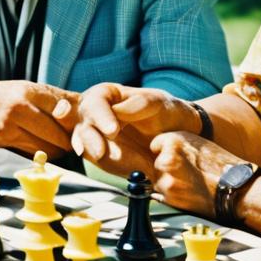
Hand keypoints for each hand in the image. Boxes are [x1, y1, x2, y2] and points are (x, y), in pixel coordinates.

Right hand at [0, 79, 78, 159]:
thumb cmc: (7, 95)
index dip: (72, 123)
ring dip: (56, 151)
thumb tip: (82, 105)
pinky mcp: (2, 141)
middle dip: (67, 141)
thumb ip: (54, 98)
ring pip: (45, 148)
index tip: (79, 128)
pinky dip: (41, 155)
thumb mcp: (29, 88)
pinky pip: (30, 153)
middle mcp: (19, 108)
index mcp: (28, 91)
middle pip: (55, 134)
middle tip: (73, 143)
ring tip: (59, 147)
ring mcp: (9, 126)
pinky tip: (42, 149)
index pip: (61, 110)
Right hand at [72, 83, 202, 177]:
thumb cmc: (166, 112)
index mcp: (107, 95)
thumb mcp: (158, 102)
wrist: (176, 136)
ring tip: (103, 156)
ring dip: (91, 150)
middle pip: (83, 123)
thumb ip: (139, 104)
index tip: (112, 131)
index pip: (96, 102)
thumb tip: (117, 110)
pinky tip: (114, 165)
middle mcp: (96, 114)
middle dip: (89, 138)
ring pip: (83, 142)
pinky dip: (103, 163)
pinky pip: (97, 160)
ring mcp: (96, 136)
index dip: (101, 116)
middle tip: (101, 152)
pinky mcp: (102, 155)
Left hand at [150, 130, 246, 215]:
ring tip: (191, 183)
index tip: (178, 157)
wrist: (236, 189)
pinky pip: (160, 195)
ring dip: (169, 182)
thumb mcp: (198, 142)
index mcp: (173, 141)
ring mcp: (167, 181)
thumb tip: (161, 147)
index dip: (166, 151)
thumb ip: (177, 143)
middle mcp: (166, 159)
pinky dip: (170, 195)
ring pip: (159, 180)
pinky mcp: (170, 198)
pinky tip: (187, 192)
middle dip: (167, 168)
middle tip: (188, 172)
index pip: (155, 145)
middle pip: (156, 164)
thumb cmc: (221, 164)